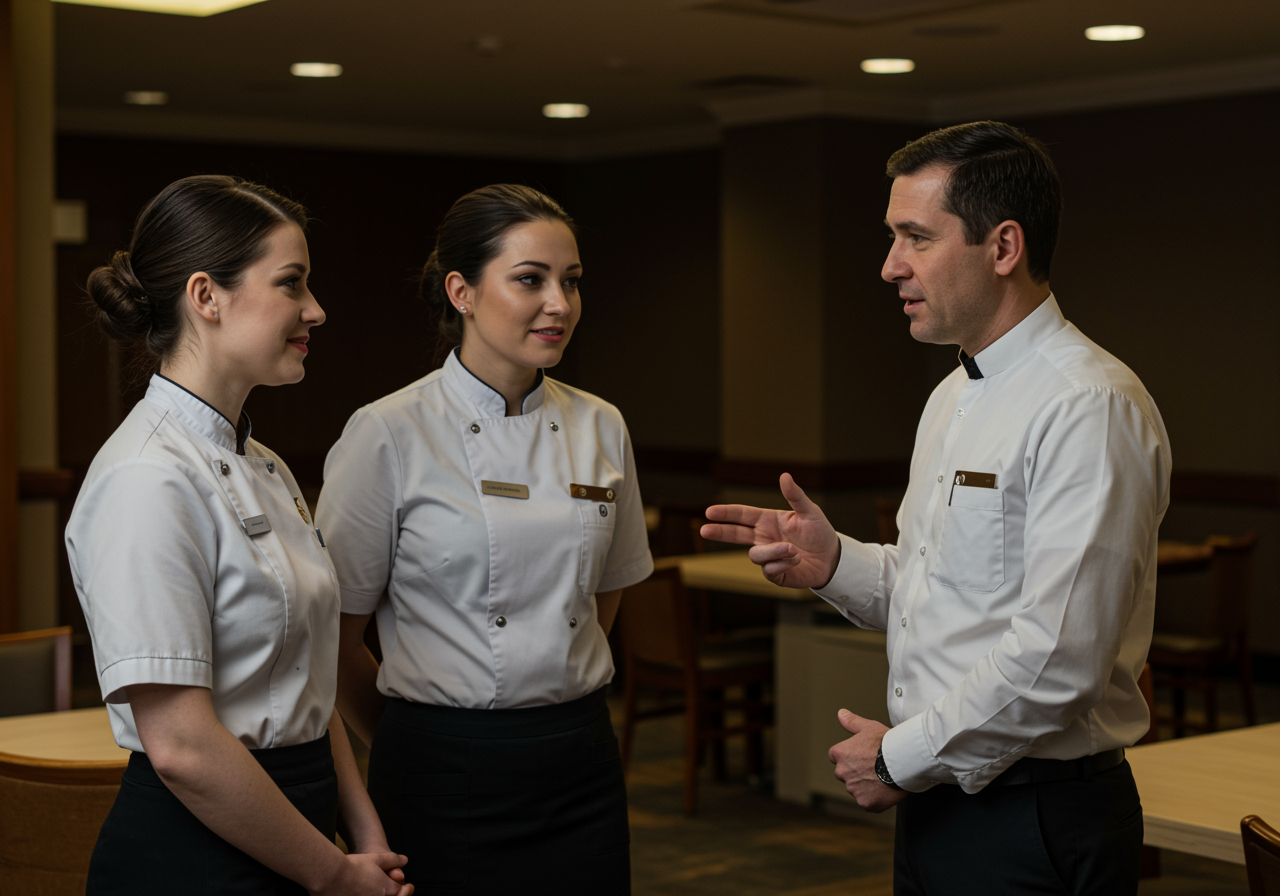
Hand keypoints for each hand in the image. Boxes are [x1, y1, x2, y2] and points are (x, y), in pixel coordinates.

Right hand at [313, 852, 412, 895]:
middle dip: (397, 895)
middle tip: (397, 891)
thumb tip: (404, 860)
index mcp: (387, 890)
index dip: (406, 888)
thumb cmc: (354, 866)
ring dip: (380, 895)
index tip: (408, 886)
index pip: (402, 892)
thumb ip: (393, 860)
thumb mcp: (377, 858)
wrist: (331, 876)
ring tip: (376, 890)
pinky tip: (360, 892)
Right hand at [701, 473, 840, 588]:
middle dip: (720, 532)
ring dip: (773, 551)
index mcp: (768, 521)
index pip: (742, 515)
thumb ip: (795, 496)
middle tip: (704, 529)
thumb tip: (784, 476)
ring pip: (755, 554)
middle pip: (735, 534)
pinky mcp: (775, 573)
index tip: (709, 511)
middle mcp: (764, 538)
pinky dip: (782, 564)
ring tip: (793, 550)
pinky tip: (796, 561)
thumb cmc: (820, 533)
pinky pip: (768, 570)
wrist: (833, 559)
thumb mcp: (810, 512)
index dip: (726, 513)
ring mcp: (768, 556)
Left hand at [828, 710, 906, 813]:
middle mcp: (842, 772)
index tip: (862, 756)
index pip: (836, 757)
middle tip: (874, 767)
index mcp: (840, 754)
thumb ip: (852, 722)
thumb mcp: (868, 727)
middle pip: (845, 774)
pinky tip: (885, 789)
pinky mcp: (865, 803)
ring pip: (856, 789)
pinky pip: (867, 802)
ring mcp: (853, 789)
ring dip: (865, 785)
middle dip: (856, 772)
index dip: (850, 756)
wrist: (903, 761)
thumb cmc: (887, 742)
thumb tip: (840, 713)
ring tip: (882, 777)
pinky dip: (875, 798)